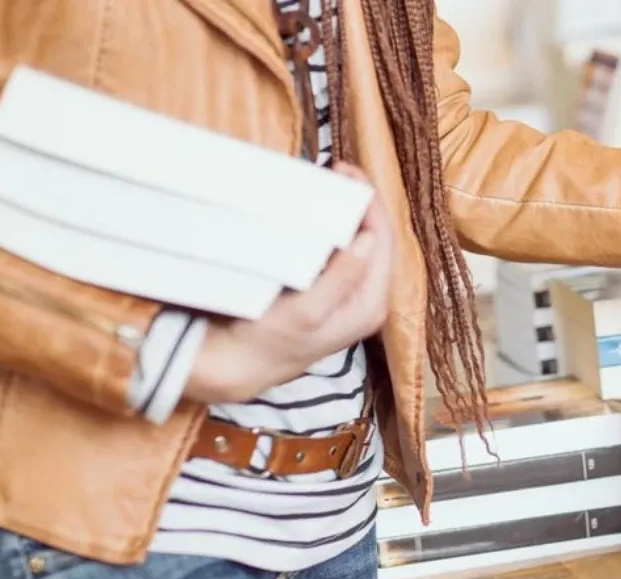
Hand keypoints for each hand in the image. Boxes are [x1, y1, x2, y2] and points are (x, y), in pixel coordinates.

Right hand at [185, 163, 393, 403]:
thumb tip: (369, 239)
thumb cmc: (267, 341)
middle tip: (337, 172)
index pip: (383, 239)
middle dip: (360, 202)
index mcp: (370, 302)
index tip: (347, 172)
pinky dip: (334, 227)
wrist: (236, 365)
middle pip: (376, 237)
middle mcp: (367, 298)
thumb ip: (341, 277)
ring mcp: (350, 295)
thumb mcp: (305, 311)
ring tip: (330, 184)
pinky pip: (342, 249)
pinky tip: (319, 212)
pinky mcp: (330, 291)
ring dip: (347, 212)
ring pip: (360, 241)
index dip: (369, 202)